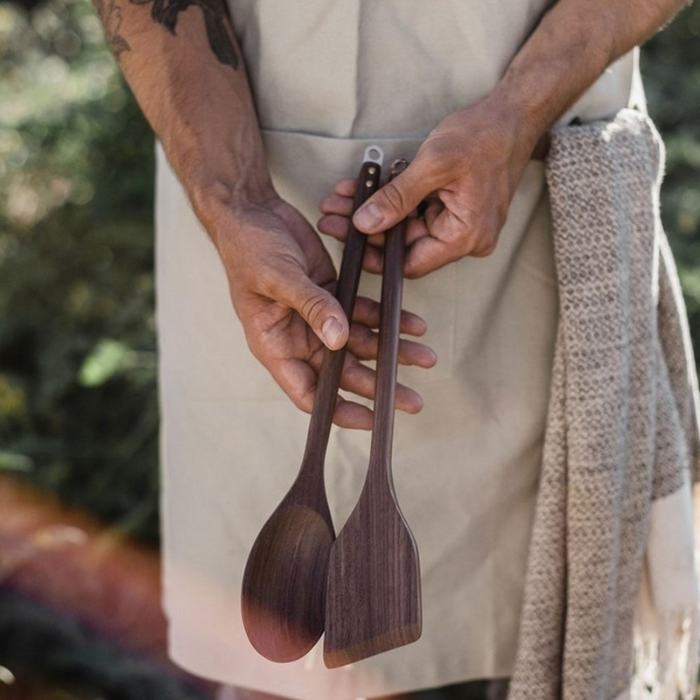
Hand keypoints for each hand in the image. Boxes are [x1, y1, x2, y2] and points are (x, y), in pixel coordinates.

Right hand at [205, 194, 436, 429]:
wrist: (252, 211)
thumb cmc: (248, 247)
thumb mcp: (278, 277)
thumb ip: (311, 306)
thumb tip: (338, 340)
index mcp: (275, 346)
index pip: (309, 393)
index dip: (340, 410)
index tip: (373, 419)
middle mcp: (298, 339)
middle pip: (342, 374)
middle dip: (378, 386)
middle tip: (412, 400)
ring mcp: (317, 318)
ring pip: (359, 345)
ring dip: (391, 351)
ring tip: (425, 356)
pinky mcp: (332, 295)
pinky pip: (364, 314)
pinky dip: (387, 319)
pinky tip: (413, 323)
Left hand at [318, 95, 541, 277]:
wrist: (513, 114)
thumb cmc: (484, 135)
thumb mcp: (434, 164)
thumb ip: (397, 198)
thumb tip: (365, 224)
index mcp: (466, 236)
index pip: (412, 263)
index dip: (376, 254)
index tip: (347, 239)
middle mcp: (465, 237)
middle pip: (406, 244)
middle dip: (367, 227)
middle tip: (333, 213)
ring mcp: (460, 223)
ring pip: (407, 226)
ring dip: (375, 210)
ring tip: (342, 197)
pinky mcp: (454, 208)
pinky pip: (416, 211)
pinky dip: (393, 199)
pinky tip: (366, 187)